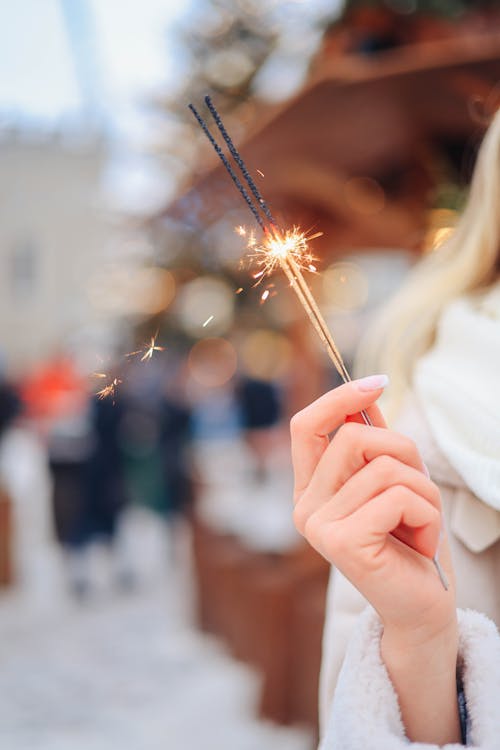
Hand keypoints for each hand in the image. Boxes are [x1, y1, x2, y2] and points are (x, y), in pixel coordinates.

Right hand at [290, 376, 455, 638]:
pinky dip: (426, 513)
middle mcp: (305, 507)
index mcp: (311, 489)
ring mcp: (318, 526)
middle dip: (405, 454)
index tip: (377, 383)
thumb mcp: (394, 479)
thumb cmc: (409, 540)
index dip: (339, 398)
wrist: (422, 606)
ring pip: (382, 467)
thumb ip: (375, 441)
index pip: (305, 426)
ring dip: (422, 491)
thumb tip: (367, 391)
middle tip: (419, 492)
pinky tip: (421, 541)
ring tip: (421, 523)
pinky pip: (396, 496)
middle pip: (354, 439)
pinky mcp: (341, 542)